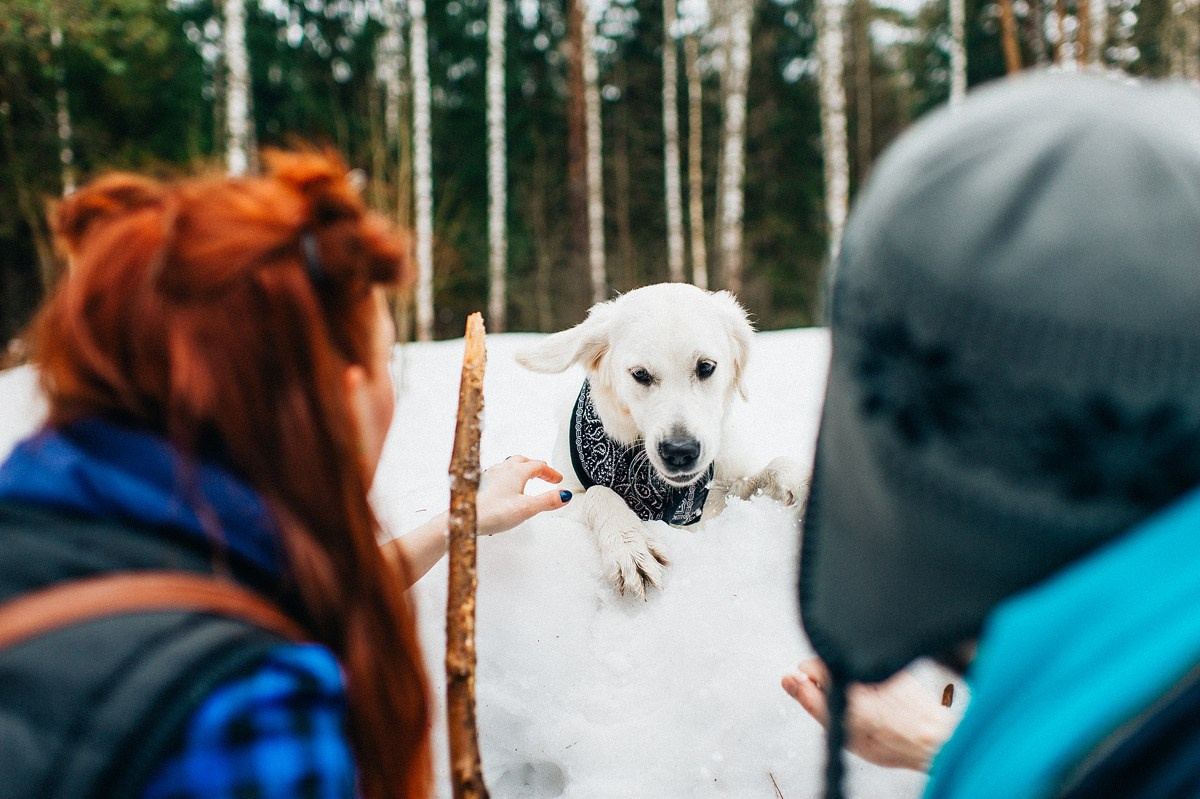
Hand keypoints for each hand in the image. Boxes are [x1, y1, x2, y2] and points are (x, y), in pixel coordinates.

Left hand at [476, 455, 570, 535]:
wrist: (466, 517)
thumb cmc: (493, 513)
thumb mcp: (527, 509)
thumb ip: (547, 501)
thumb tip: (565, 495)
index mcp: (516, 472)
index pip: (538, 466)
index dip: (550, 473)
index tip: (558, 480)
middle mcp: (503, 469)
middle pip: (524, 461)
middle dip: (536, 467)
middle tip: (545, 474)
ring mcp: (490, 475)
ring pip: (509, 465)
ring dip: (521, 469)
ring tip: (526, 477)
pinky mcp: (481, 484)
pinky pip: (498, 473)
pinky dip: (508, 476)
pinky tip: (505, 486)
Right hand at [781, 657, 957, 771]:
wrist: (931, 738)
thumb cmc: (888, 742)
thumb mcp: (842, 729)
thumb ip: (812, 701)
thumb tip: (788, 677)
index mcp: (844, 684)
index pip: (807, 667)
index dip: (811, 686)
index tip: (822, 700)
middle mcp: (859, 669)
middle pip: (826, 661)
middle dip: (828, 680)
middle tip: (846, 706)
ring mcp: (876, 665)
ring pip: (846, 663)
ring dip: (849, 678)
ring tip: (866, 703)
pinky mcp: (894, 664)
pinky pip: (867, 665)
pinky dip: (867, 677)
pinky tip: (881, 697)